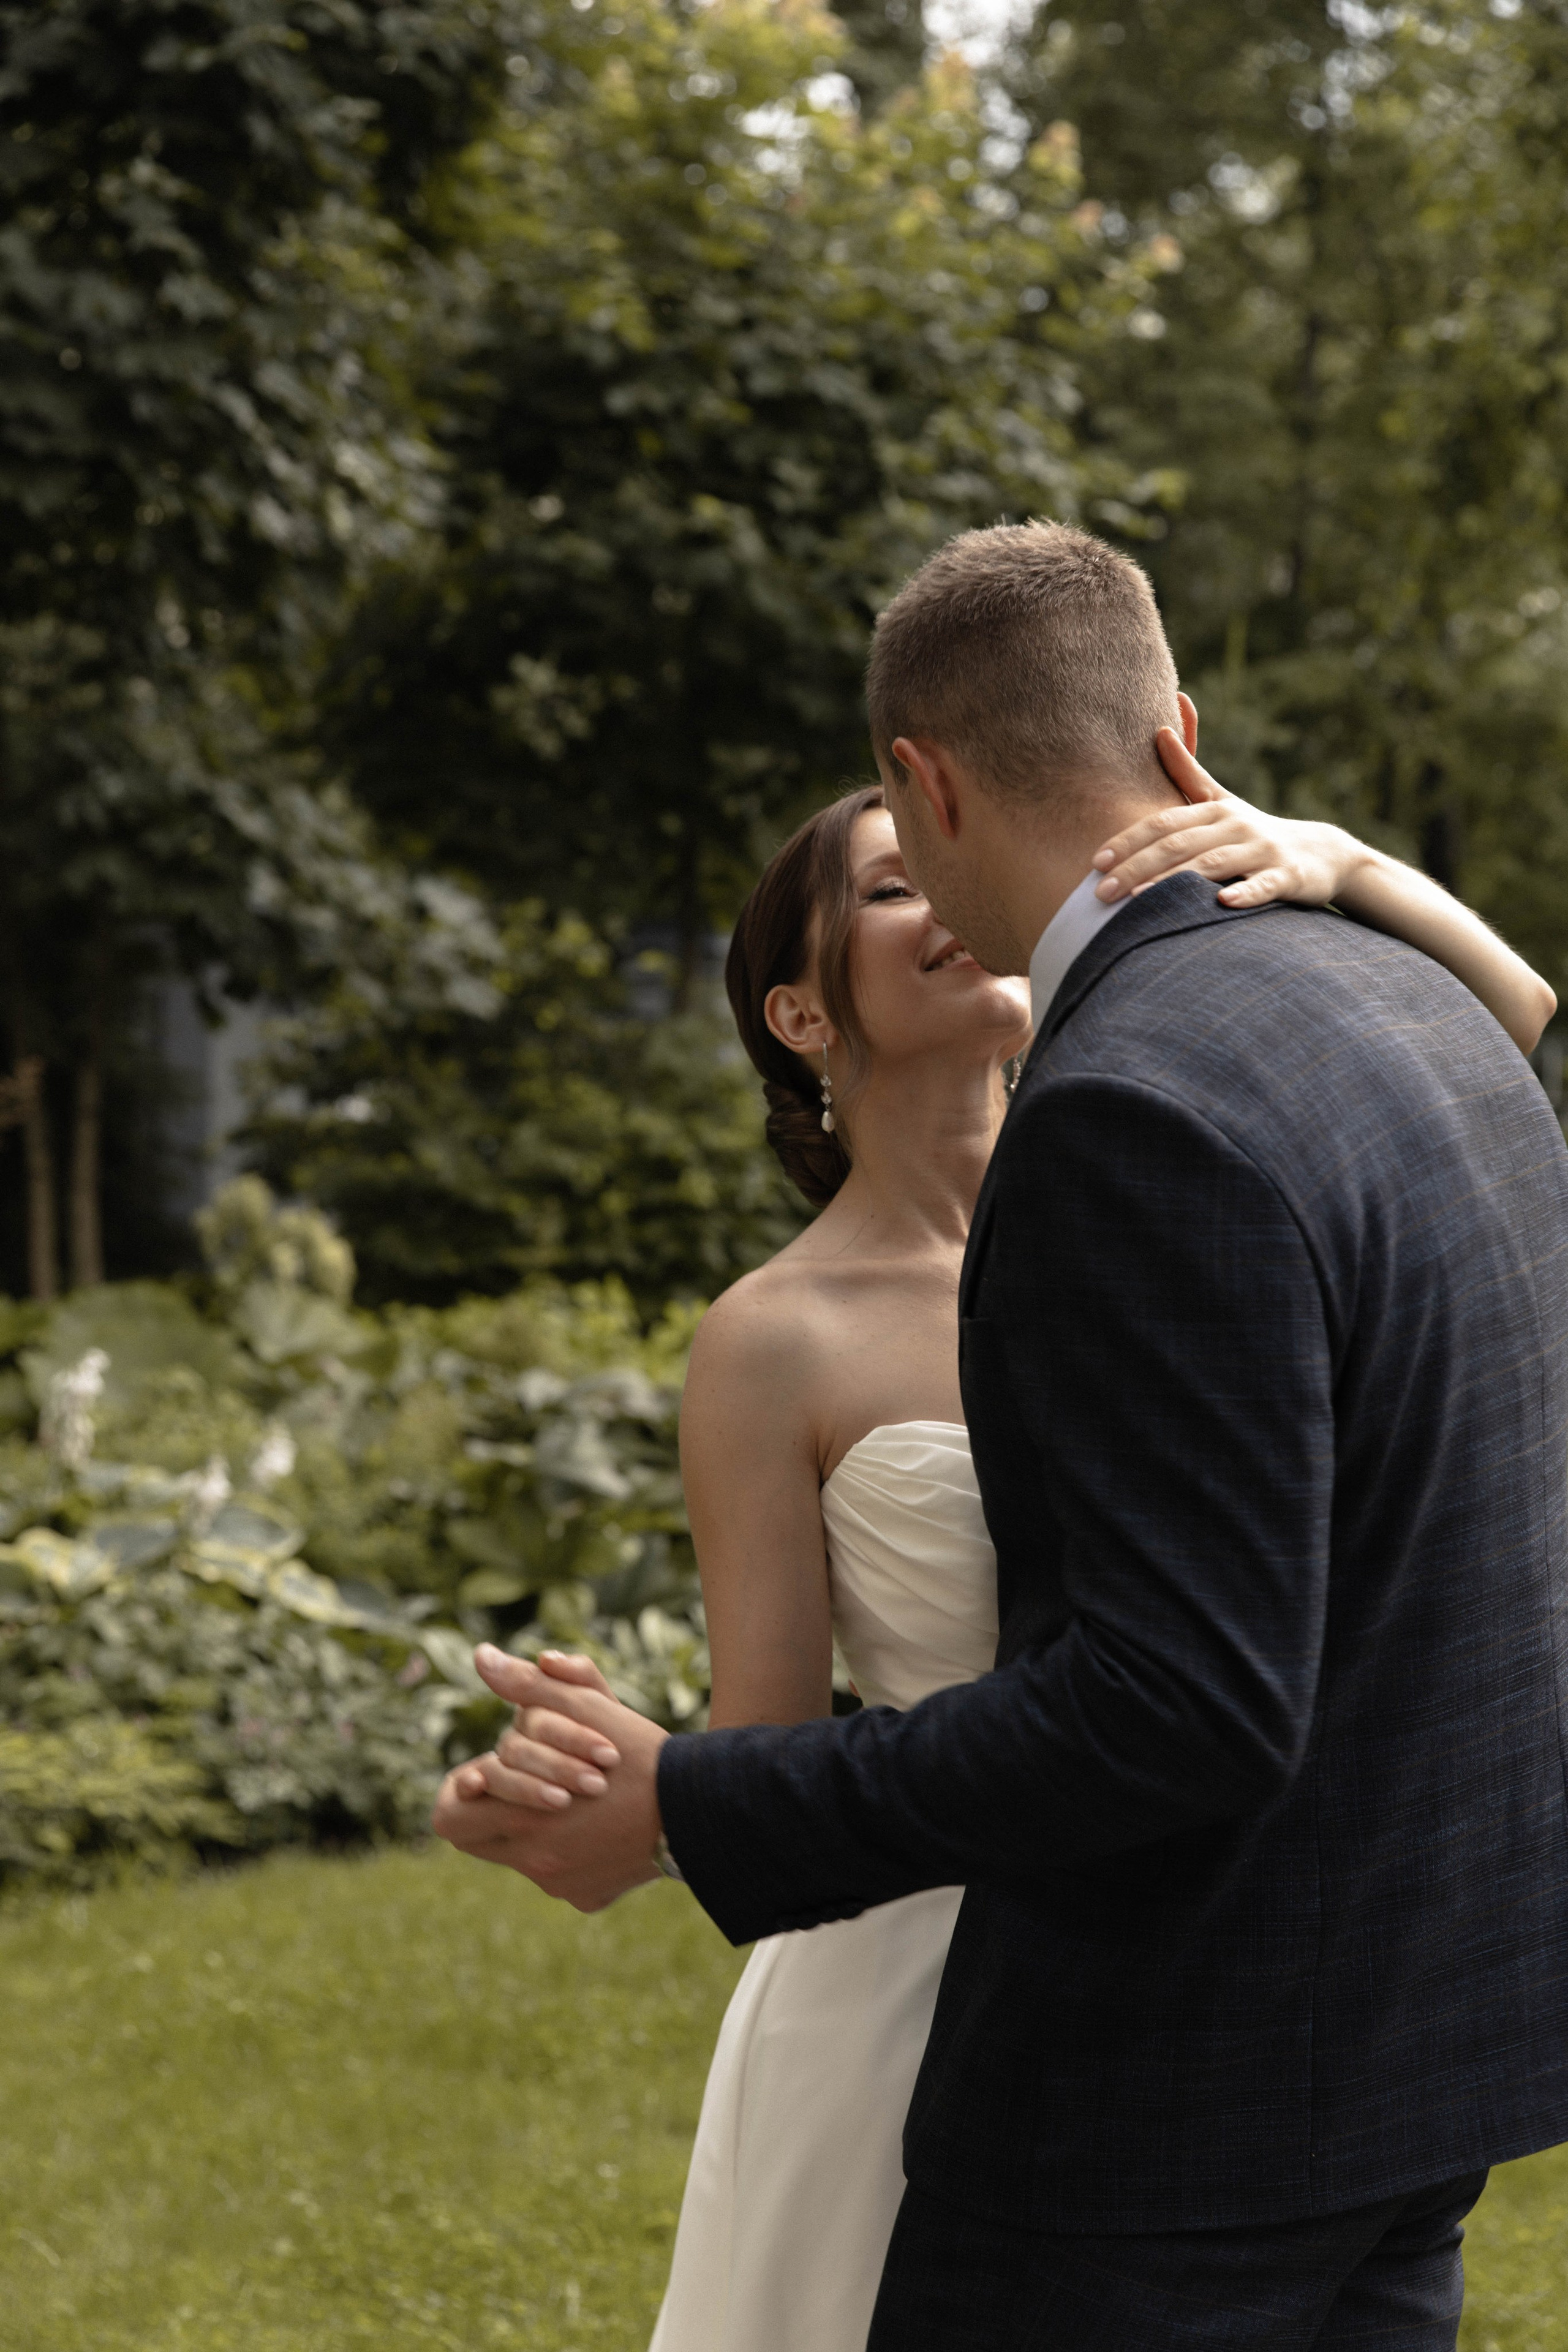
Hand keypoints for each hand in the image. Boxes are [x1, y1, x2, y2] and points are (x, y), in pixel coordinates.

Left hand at [431, 1646, 668, 1911]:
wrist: (699, 1812)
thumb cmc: (640, 1755)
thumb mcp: (586, 1709)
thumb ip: (528, 1686)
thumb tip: (481, 1657)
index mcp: (522, 1820)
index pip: (449, 1818)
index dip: (462, 1791)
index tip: (483, 1773)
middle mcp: (535, 1863)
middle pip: (477, 1841)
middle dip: (493, 1807)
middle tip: (527, 1782)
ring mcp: (561, 1885)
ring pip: (521, 1856)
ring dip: (535, 1826)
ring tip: (573, 1796)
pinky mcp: (587, 1898)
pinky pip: (562, 1876)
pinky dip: (573, 1851)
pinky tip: (602, 1826)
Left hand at [1092, 729, 1367, 910]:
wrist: (1320, 853)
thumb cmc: (1253, 831)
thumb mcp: (1220, 801)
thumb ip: (1187, 772)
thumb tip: (1160, 729)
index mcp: (1213, 810)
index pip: (1162, 824)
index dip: (1128, 840)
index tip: (1096, 860)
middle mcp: (1235, 826)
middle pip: (1178, 845)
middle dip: (1136, 867)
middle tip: (1100, 893)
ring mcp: (1262, 850)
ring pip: (1213, 864)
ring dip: (1174, 881)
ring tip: (1138, 899)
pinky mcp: (1287, 875)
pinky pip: (1264, 885)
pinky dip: (1245, 892)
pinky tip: (1223, 902)